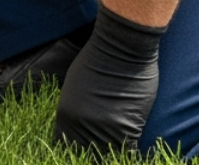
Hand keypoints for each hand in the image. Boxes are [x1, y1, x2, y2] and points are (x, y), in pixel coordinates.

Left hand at [52, 5, 163, 155]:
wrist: (122, 45)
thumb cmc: (100, 59)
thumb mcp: (75, 86)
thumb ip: (75, 112)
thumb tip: (79, 132)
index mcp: (65, 116)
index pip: (66, 149)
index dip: (78, 155)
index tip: (88, 154)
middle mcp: (80, 126)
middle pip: (84, 157)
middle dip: (95, 157)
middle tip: (105, 152)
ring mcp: (102, 129)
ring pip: (106, 158)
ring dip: (113, 156)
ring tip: (120, 152)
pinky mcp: (125, 128)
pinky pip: (126, 153)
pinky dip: (129, 155)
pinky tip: (134, 151)